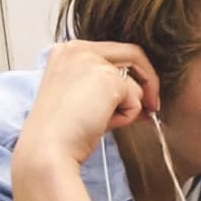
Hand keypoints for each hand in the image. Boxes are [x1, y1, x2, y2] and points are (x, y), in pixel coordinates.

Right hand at [16, 40, 159, 166]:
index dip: (134, 74)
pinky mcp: (108, 78)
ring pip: (135, 83)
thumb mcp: (85, 102)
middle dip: (149, 82)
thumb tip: (144, 100)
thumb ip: (111, 93)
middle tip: (152, 108)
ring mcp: (92, 61)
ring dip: (127, 108)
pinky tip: (102, 125)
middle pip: (133, 54)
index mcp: (66, 52)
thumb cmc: (61, 134)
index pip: (114, 52)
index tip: (142, 98)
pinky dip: (126, 117)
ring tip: (101, 123)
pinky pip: (135, 99)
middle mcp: (77, 49)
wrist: (47, 151)